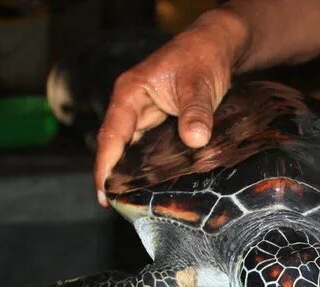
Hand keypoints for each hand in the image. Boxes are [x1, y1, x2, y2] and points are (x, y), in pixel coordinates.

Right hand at [93, 10, 245, 204]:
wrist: (217, 47)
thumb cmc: (202, 58)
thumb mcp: (199, 85)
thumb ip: (196, 112)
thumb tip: (195, 140)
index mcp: (130, 93)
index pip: (111, 135)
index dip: (104, 165)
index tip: (103, 192)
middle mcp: (132, 104)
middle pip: (116, 145)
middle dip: (113, 174)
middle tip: (116, 205)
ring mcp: (145, 113)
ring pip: (131, 147)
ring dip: (129, 172)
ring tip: (130, 202)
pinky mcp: (160, 120)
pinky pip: (147, 146)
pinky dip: (147, 164)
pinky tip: (152, 184)